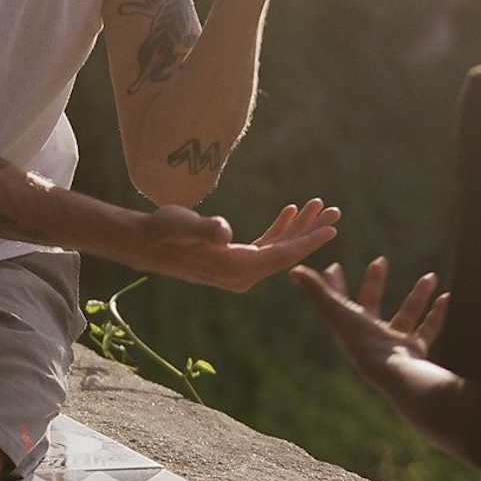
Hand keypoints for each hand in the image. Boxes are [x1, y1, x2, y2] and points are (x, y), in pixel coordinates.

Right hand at [137, 198, 339, 291]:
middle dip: (311, 232)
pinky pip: (265, 247)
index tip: (332, 228)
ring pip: (278, 249)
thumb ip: (204, 229)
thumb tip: (223, 232)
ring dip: (298, 228)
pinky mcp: (234, 261)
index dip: (308, 241)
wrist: (145, 244)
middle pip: (286, 253)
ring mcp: (239, 270)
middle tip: (336, 211)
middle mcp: (242, 274)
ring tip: (318, 206)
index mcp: (236, 268)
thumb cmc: (163, 231)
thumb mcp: (182, 225)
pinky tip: (289, 212)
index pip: (280, 255)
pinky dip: (280, 230)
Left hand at [289, 257, 449, 377]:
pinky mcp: (415, 352)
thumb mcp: (339, 313)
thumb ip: (318, 291)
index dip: (333, 284)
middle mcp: (370, 336)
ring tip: (430, 276)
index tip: (333, 266)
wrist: (397, 376)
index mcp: (349, 328)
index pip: (337, 301)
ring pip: (406, 315)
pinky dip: (438, 313)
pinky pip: (429, 330)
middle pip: (371, 305)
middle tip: (379, 260)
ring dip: (417, 295)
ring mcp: (394, 345)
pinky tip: (447, 296)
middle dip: (374, 282)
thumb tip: (293, 270)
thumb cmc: (364, 344)